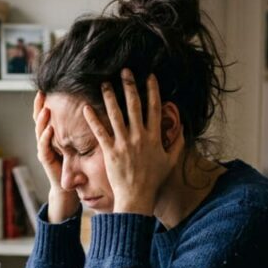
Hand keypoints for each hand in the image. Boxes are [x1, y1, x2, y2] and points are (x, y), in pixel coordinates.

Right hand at [33, 91, 78, 222]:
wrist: (69, 188)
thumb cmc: (75, 165)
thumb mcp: (80, 144)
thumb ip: (83, 130)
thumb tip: (94, 109)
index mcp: (55, 134)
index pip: (49, 114)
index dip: (47, 102)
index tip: (48, 87)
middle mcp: (47, 140)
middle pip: (40, 119)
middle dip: (39, 106)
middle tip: (42, 93)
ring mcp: (45, 149)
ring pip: (39, 131)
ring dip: (41, 120)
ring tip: (45, 109)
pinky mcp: (46, 160)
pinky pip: (44, 147)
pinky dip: (46, 138)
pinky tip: (49, 130)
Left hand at [83, 70, 181, 215]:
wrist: (137, 197)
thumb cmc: (153, 180)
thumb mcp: (170, 162)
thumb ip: (177, 144)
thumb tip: (182, 129)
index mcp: (154, 137)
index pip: (154, 108)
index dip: (152, 90)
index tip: (149, 76)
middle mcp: (139, 137)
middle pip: (134, 106)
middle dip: (129, 86)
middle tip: (124, 71)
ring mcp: (124, 143)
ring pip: (116, 115)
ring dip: (110, 97)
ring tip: (104, 83)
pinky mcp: (110, 152)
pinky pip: (100, 132)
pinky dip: (93, 119)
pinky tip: (85, 107)